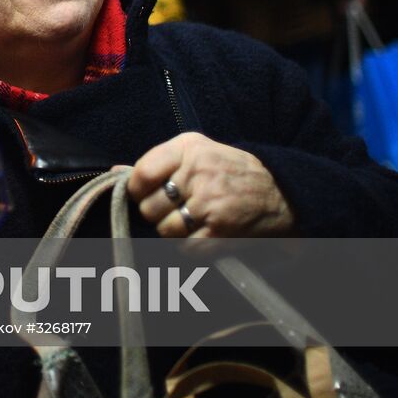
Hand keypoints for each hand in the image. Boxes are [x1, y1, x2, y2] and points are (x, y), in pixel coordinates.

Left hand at [127, 132, 295, 237]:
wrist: (281, 191)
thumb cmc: (230, 170)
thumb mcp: (196, 151)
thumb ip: (156, 161)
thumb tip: (116, 170)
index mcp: (188, 149)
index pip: (141, 174)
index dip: (136, 190)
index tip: (145, 194)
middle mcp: (197, 174)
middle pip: (148, 207)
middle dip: (156, 213)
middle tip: (175, 209)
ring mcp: (209, 204)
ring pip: (164, 230)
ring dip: (173, 231)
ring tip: (191, 221)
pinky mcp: (221, 231)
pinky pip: (185, 248)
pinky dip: (189, 247)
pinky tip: (201, 235)